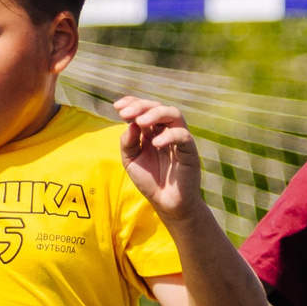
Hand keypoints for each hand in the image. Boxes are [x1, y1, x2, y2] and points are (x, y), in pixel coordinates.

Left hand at [115, 94, 203, 220]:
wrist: (167, 203)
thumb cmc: (149, 180)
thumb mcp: (131, 160)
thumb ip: (128, 142)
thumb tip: (130, 124)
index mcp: (150, 130)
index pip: (144, 109)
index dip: (132, 102)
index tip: (117, 106)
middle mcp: (165, 130)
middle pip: (157, 107)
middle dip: (140, 106)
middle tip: (126, 113)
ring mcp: (178, 138)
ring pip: (173, 114)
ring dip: (156, 113)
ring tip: (141, 122)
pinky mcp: (189, 150)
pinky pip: (182, 135)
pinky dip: (169, 136)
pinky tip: (155, 143)